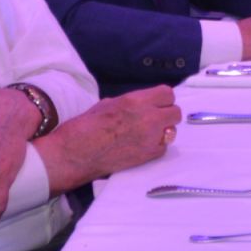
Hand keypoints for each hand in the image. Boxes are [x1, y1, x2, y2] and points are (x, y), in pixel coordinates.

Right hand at [36, 87, 179, 193]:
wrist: (74, 154)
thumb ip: (131, 103)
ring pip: (172, 131)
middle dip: (166, 114)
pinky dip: (156, 147)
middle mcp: (148, 118)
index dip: (162, 99)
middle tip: (155, 119)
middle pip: (175, 112)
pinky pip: (163, 148)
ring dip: (163, 131)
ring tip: (148, 134)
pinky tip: (141, 146)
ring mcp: (150, 139)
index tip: (156, 103)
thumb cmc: (85, 127)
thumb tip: (142, 105)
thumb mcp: (108, 104)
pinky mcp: (148, 156)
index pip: (167, 93)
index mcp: (136, 101)